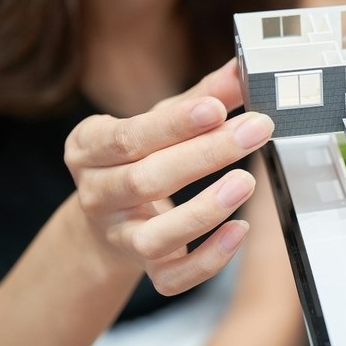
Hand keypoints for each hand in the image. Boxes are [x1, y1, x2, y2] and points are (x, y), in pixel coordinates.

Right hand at [63, 59, 273, 294]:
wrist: (106, 218)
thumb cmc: (140, 156)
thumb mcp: (160, 120)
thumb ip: (201, 97)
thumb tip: (240, 67)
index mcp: (89, 147)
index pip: (130, 136)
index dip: (174, 124)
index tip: (217, 108)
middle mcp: (96, 194)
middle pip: (146, 180)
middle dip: (205, 155)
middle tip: (256, 130)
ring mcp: (118, 237)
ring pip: (154, 237)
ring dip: (203, 212)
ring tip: (246, 182)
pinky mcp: (143, 270)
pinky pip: (172, 278)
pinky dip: (208, 259)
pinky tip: (239, 231)